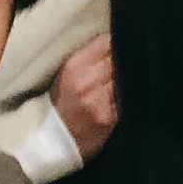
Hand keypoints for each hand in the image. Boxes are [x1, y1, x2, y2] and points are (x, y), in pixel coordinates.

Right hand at [49, 33, 116, 162]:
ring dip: (129, 77)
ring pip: (125, 77)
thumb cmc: (60, 105)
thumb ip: (88, 59)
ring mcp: (99, 99)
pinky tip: (127, 95)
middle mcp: (87, 80)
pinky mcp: (110, 116)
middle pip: (119, 59)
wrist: (52, 141)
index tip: (122, 43)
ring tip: (130, 77)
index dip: (116, 42)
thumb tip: (112, 42)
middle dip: (125, 59)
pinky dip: (128, 95)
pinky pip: (127, 98)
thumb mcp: (65, 76)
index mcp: (74, 66)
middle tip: (129, 60)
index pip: (106, 42)